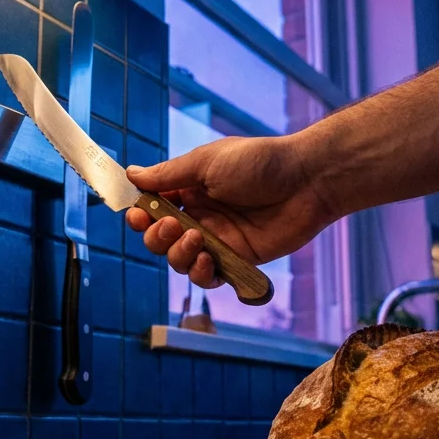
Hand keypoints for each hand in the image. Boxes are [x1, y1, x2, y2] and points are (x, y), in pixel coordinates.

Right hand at [125, 135, 338, 289]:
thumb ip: (169, 174)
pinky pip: (209, 276)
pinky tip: (206, 262)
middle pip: (159, 239)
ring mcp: (218, 240)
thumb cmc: (259, 163)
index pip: (152, 207)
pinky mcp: (238, 259)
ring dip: (178, 255)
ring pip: (180, 261)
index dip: (140, 215)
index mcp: (189, 189)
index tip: (137, 214)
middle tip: (172, 225)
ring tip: (196, 240)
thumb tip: (132, 174)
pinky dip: (201, 274)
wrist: (306, 181)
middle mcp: (200, 216)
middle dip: (156, 237)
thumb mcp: (207, 162)